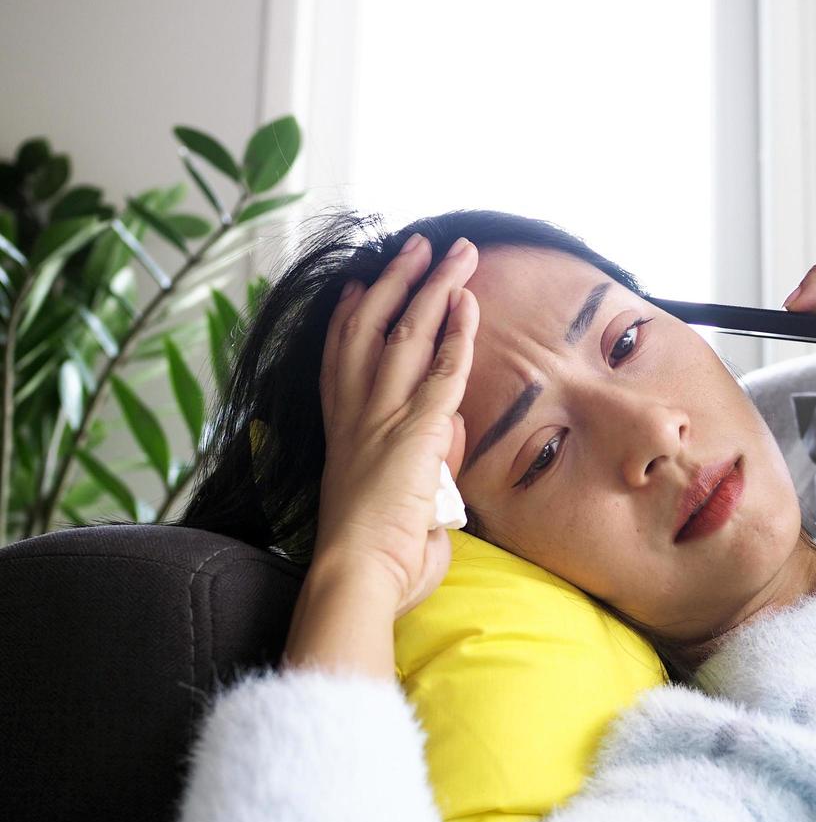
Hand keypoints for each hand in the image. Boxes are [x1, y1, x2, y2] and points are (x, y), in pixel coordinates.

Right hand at [314, 233, 479, 619]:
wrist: (356, 576)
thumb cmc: (377, 559)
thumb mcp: (403, 501)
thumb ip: (428, 463)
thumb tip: (451, 433)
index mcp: (344, 433)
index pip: (340, 358)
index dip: (350, 316)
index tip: (360, 284)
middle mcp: (355, 414)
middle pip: (371, 327)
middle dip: (396, 281)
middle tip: (414, 245)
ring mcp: (381, 416)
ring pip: (407, 333)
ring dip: (432, 286)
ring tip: (452, 249)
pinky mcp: (414, 428)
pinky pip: (441, 369)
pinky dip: (457, 332)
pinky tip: (468, 300)